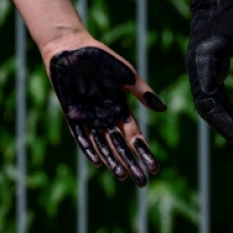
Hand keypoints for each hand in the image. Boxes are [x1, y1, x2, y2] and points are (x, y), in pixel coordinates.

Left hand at [49, 46, 164, 186]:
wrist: (71, 48)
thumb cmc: (100, 58)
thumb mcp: (126, 75)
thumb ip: (142, 92)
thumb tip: (161, 109)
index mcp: (120, 108)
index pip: (135, 136)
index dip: (144, 152)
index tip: (155, 169)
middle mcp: (105, 116)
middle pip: (120, 145)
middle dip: (131, 163)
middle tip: (141, 183)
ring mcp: (88, 116)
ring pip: (101, 145)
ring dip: (111, 161)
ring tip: (121, 177)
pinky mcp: (71, 114)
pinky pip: (80, 136)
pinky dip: (88, 148)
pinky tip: (96, 163)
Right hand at [185, 0, 232, 145]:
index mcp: (201, 64)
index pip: (209, 103)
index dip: (228, 125)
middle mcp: (197, 68)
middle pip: (207, 107)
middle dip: (227, 127)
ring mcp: (201, 67)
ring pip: (209, 102)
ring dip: (226, 120)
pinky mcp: (209, 64)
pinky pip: (213, 93)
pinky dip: (226, 108)